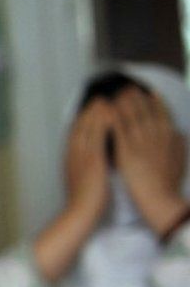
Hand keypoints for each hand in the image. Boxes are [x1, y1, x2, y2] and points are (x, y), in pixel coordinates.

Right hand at [64, 97, 114, 222]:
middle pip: (80, 127)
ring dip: (96, 112)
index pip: (74, 134)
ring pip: (88, 128)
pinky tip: (109, 113)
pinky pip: (98, 136)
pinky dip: (102, 122)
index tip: (89, 109)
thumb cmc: (83, 202)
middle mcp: (73, 155)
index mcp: (69, 160)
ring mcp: (82, 156)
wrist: (79, 212)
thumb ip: (83, 168)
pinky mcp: (93, 159)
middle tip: (97, 98)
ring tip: (104, 100)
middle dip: (88, 111)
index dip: (82, 119)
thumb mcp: (79, 181)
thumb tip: (90, 163)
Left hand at [113, 87, 189, 234]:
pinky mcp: (127, 151)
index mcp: (169, 138)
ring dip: (124, 103)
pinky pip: (119, 130)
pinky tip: (106, 111)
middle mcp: (156, 136)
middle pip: (146, 111)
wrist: (159, 200)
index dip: (155, 101)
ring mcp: (141, 143)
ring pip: (132, 117)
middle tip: (128, 87)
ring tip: (116, 94)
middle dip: (137, 97)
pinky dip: (113, 118)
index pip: (163, 113)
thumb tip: (179, 132)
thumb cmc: (168, 183)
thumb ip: (179, 144)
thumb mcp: (180, 160)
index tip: (149, 91)